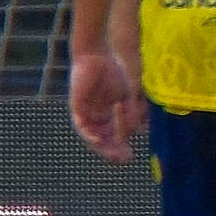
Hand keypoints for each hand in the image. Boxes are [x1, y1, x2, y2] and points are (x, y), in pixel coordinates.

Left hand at [69, 48, 144, 162]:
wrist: (97, 56)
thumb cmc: (111, 71)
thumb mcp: (125, 95)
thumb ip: (130, 112)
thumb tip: (138, 131)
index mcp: (106, 113)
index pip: (112, 135)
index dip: (120, 146)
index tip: (130, 156)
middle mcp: (94, 116)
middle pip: (102, 138)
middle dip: (112, 150)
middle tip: (123, 160)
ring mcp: (85, 112)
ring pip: (92, 135)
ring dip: (102, 146)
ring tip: (113, 154)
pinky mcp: (77, 107)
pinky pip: (82, 125)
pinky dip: (90, 134)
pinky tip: (99, 140)